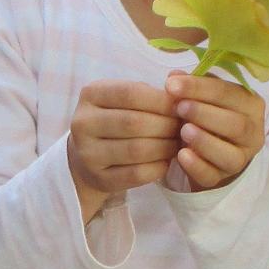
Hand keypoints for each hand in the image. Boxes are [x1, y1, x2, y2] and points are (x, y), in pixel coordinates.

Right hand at [68, 79, 179, 221]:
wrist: (87, 157)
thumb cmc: (115, 120)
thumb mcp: (124, 99)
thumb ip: (151, 92)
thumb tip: (184, 91)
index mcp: (90, 94)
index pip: (130, 93)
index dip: (161, 100)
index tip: (182, 106)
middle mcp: (83, 123)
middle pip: (134, 123)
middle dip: (167, 125)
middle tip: (185, 128)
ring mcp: (88, 153)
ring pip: (137, 150)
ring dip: (165, 147)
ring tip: (177, 143)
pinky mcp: (99, 178)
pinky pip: (136, 174)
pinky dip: (158, 167)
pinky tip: (166, 161)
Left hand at [166, 72, 265, 189]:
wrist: (209, 152)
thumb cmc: (207, 116)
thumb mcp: (203, 97)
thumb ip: (192, 86)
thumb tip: (174, 77)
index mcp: (250, 104)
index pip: (228, 93)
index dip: (200, 87)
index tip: (172, 85)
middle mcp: (253, 132)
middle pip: (236, 124)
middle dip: (205, 114)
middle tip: (179, 107)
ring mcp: (241, 158)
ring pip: (230, 153)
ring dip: (205, 141)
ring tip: (183, 130)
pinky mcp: (223, 178)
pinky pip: (212, 175)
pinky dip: (197, 166)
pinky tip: (182, 155)